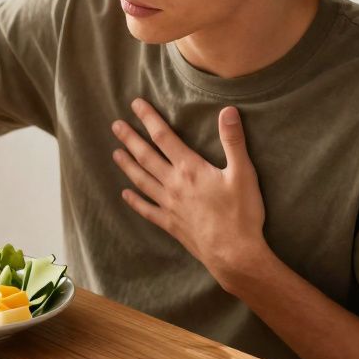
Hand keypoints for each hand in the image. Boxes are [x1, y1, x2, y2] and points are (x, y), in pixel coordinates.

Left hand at [110, 98, 268, 279]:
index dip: (149, 119)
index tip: (135, 105)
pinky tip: (125, 194)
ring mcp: (169, 205)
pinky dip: (135, 201)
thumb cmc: (242, 213)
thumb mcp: (243, 173)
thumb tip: (228, 111)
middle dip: (130, 139)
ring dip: (127, 166)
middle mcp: (174, 184)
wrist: (233, 253)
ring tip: (115, 153)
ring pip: (142, 180)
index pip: (164, 137)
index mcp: (190, 168)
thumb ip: (233, 141)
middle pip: (146, 156)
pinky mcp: (170, 223)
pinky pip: (147, 210)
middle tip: (115, 126)